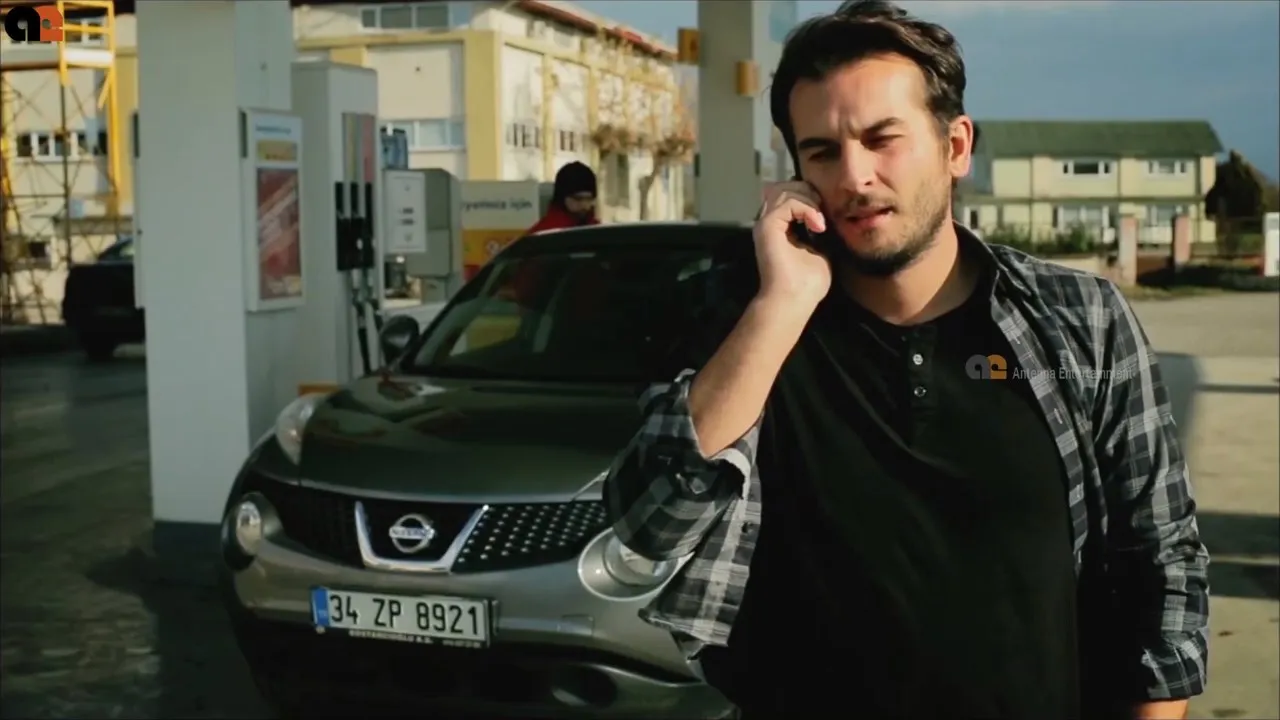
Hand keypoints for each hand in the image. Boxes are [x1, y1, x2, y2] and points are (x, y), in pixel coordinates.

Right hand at [753, 181, 832, 308]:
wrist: (794, 300)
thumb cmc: (807, 284)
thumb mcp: (820, 251)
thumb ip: (818, 233)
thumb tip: (826, 218)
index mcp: (781, 228)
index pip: (791, 196)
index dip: (811, 197)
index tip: (826, 218)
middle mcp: (771, 222)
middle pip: (786, 186)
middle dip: (810, 192)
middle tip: (823, 215)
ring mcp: (767, 223)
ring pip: (786, 189)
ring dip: (809, 200)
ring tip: (820, 223)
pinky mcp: (767, 226)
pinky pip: (788, 202)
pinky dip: (807, 209)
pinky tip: (818, 226)